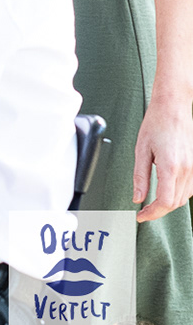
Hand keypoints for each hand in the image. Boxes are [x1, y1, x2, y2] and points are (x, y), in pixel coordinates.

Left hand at [133, 97, 192, 221]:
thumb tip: (137, 197)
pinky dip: (177, 194)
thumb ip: (139, 177)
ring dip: (168, 203)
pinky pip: (190, 188)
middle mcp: (187, 170)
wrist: (174, 108)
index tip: (141, 216)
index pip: (165, 202)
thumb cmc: (156, 124)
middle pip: (175, 203)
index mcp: (171, 166)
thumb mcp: (140, 150)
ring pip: (184, 198)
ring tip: (152, 202)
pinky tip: (166, 189)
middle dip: (159, 211)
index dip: (152, 213)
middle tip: (143, 211)